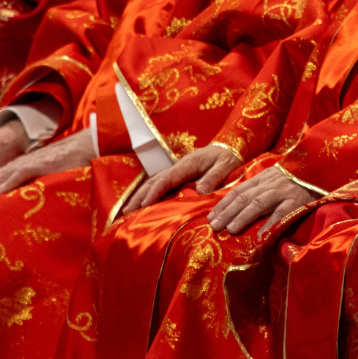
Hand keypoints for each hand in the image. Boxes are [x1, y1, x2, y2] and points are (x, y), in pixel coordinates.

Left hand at [0, 129, 96, 202]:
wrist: (87, 146)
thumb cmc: (68, 165)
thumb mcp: (45, 180)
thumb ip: (32, 191)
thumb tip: (20, 212)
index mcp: (19, 170)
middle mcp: (20, 166)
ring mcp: (29, 164)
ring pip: (1, 176)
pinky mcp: (41, 165)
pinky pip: (21, 173)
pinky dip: (8, 182)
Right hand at [121, 145, 241, 217]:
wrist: (231, 146)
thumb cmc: (229, 156)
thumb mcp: (226, 166)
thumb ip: (214, 177)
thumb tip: (199, 190)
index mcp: (188, 164)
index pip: (167, 179)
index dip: (154, 192)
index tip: (144, 205)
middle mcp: (180, 167)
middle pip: (155, 180)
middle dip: (140, 195)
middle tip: (126, 212)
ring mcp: (179, 171)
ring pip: (156, 182)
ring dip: (141, 195)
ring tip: (128, 211)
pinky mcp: (181, 176)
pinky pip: (163, 185)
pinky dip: (151, 194)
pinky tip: (144, 205)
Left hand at [207, 165, 312, 234]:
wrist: (318, 168)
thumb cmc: (293, 179)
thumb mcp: (272, 180)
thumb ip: (257, 190)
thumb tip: (235, 209)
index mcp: (261, 179)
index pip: (237, 191)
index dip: (223, 204)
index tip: (210, 217)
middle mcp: (268, 184)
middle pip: (244, 197)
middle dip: (227, 211)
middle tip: (214, 226)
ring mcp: (282, 191)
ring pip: (259, 203)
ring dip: (243, 216)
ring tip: (230, 229)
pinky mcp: (296, 200)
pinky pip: (281, 212)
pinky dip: (270, 223)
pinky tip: (261, 236)